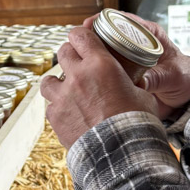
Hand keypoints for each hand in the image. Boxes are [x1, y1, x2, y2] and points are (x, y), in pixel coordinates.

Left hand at [40, 24, 157, 149]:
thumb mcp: (140, 94)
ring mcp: (63, 96)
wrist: (121, 154)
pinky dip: (58, 107)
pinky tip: (68, 114)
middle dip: (70, 56)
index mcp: (101, 64)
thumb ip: (128, 83)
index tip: (82, 39)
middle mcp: (78, 76)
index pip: (80, 35)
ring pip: (48, 79)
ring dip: (57, 82)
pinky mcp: (55, 117)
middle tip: (77, 64)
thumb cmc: (136, 124)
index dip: (80, 35)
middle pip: (63, 52)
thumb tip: (131, 83)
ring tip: (66, 90)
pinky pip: (50, 106)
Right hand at [81, 11, 189, 119]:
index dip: (105, 19)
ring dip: (90, 50)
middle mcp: (136, 41)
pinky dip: (95, 66)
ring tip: (76, 55)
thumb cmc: (183, 78)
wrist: (186, 94)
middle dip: (91, 34)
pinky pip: (106, 64)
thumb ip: (158, 78)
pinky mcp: (124, 69)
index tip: (90, 23)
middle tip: (77, 41)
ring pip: (104, 47)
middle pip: (109, 31)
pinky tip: (84, 72)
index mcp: (150, 34)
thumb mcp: (174, 76)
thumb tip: (141, 83)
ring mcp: (128, 55)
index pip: (125, 19)